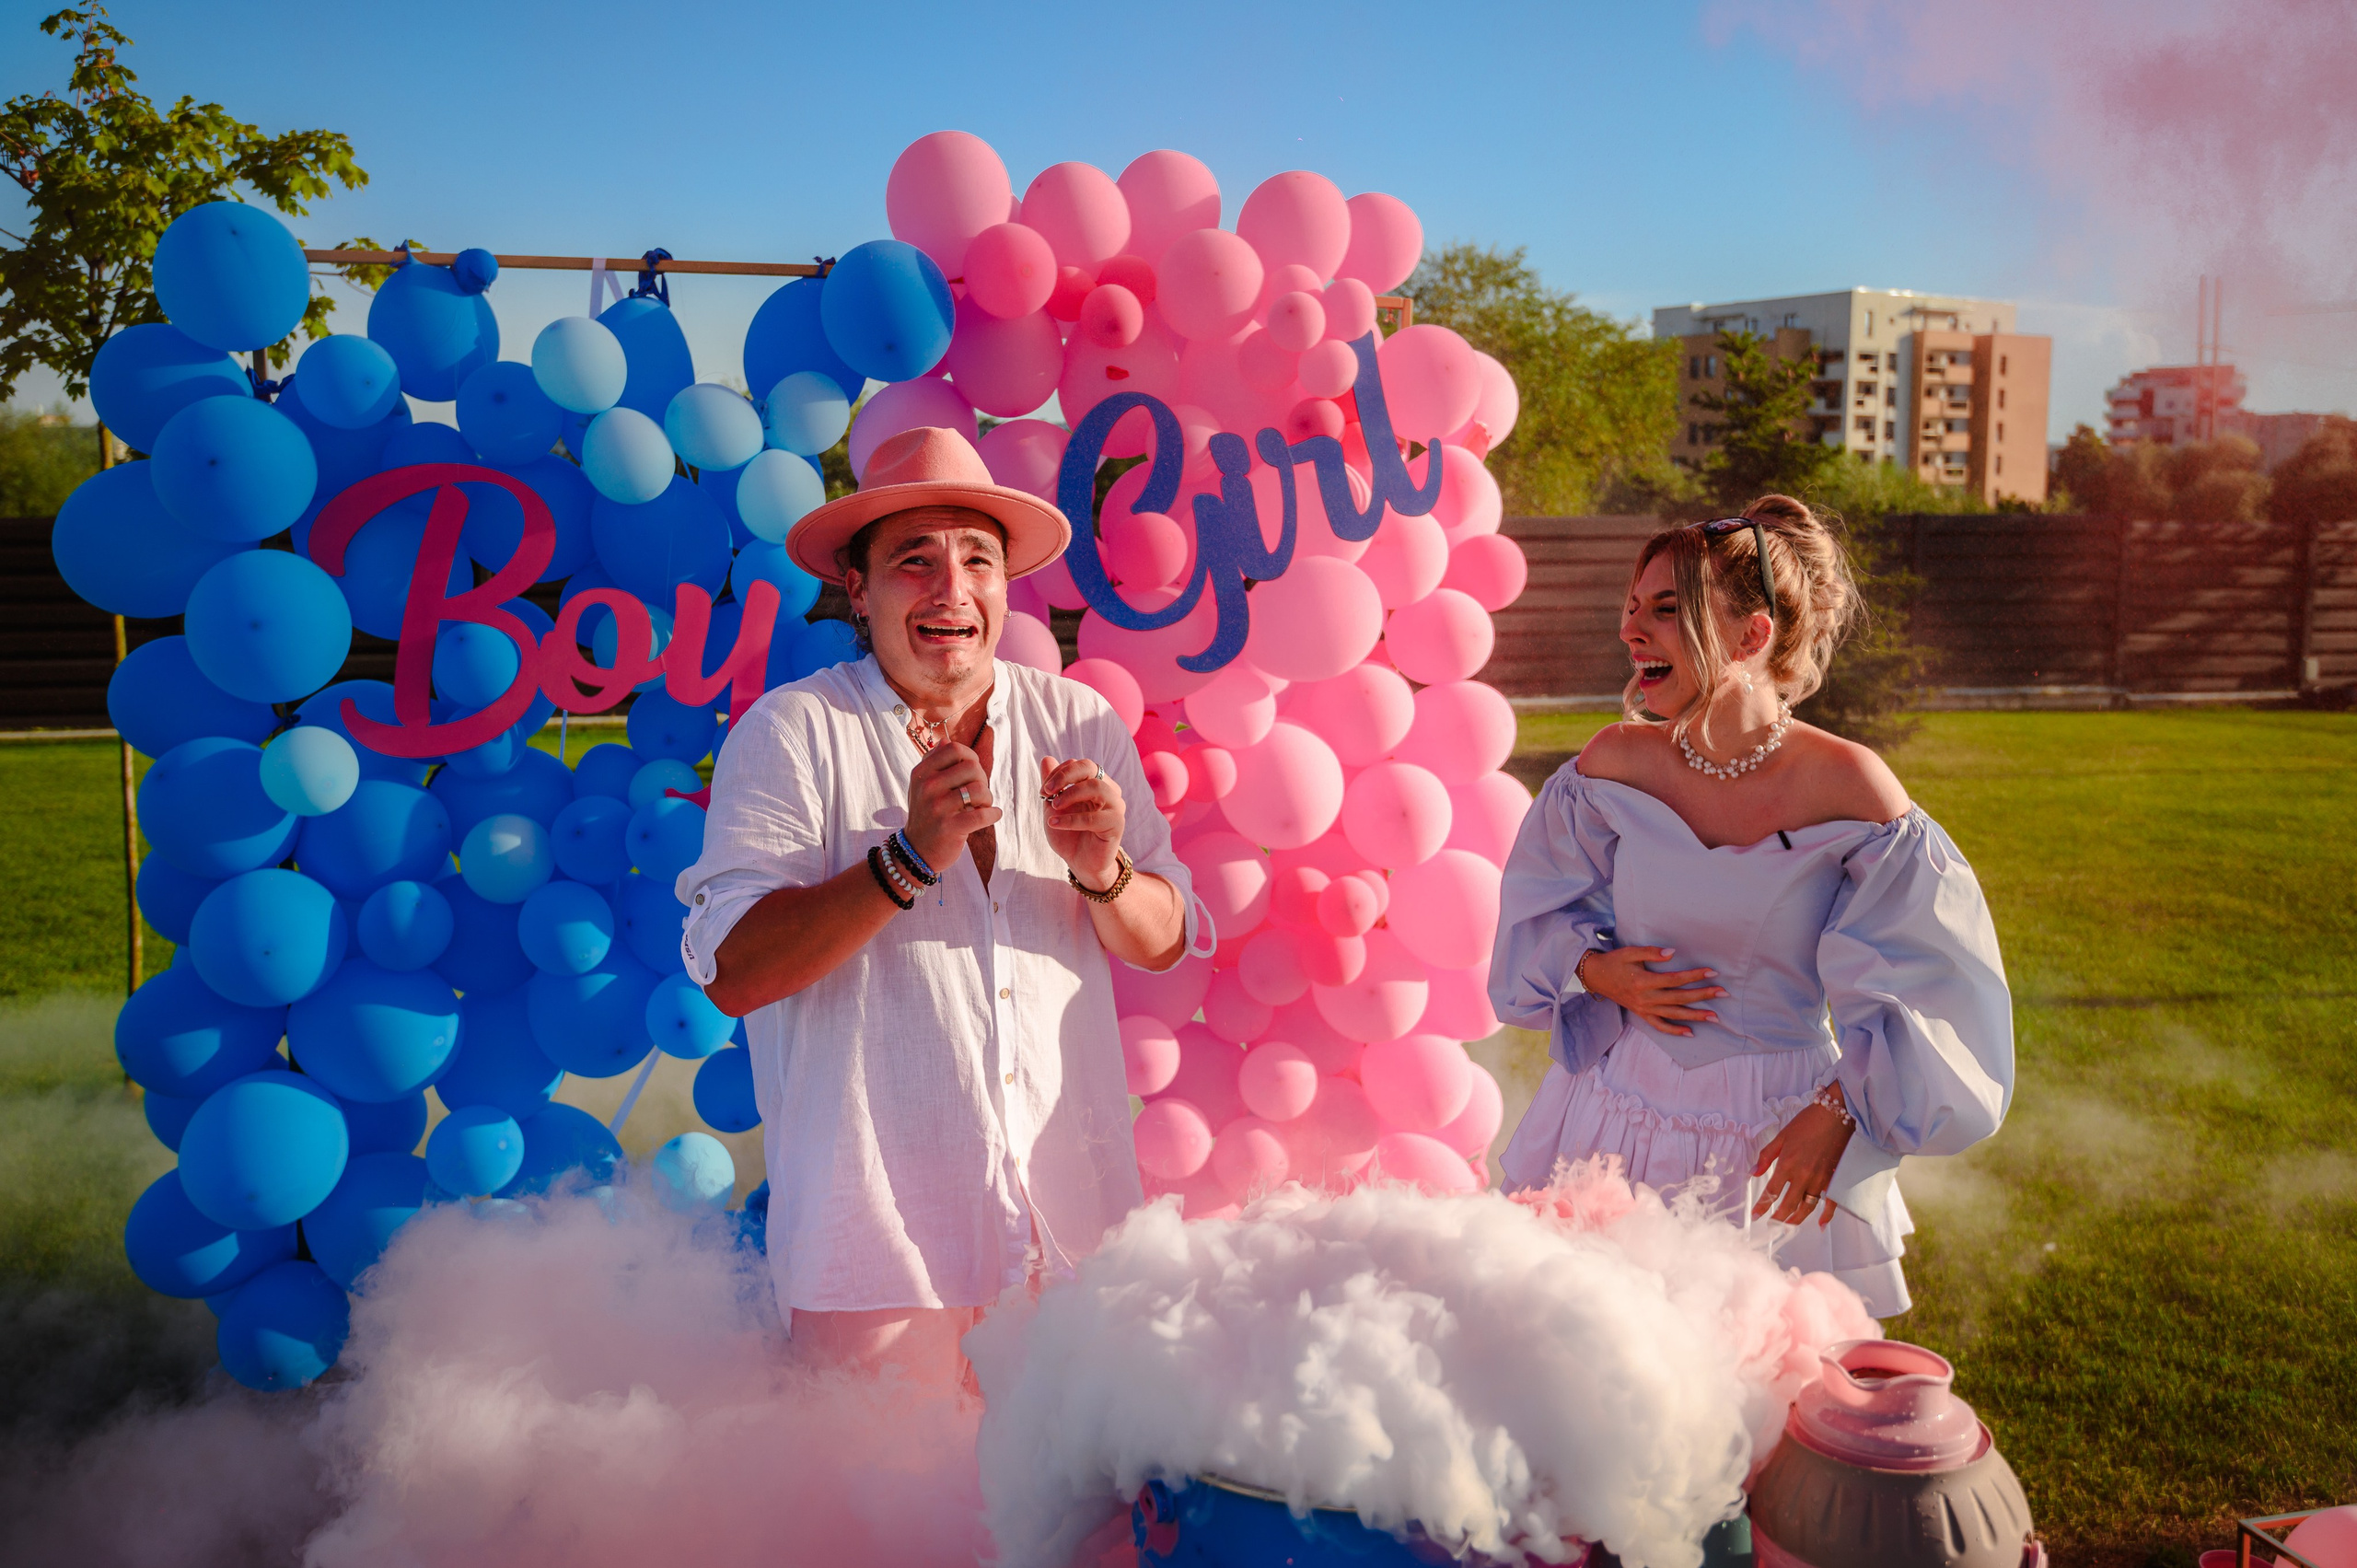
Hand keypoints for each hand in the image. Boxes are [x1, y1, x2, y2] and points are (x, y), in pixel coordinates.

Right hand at [906, 741, 999, 870]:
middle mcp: (927, 787)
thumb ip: (933, 762)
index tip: (972, 771)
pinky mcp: (949, 828)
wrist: (916, 851)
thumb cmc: (926, 814)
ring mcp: (937, 808)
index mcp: (921, 773)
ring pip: (979, 790)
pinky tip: (992, 816)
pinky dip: (993, 814)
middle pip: (971, 767)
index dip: (970, 757)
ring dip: (988, 799)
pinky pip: (983, 815)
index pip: (954, 749)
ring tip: (982, 806)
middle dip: (982, 779)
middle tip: (978, 794)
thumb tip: (947, 741)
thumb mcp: (921, 785)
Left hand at [1040, 755, 1123, 885]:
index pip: (1080, 765)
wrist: (1079, 863)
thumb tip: (1047, 758)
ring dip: (1070, 794)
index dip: (1059, 773)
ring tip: (1053, 807)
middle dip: (1064, 776)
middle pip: (1090, 767)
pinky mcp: (1117, 824)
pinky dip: (1071, 819)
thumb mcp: (1054, 807)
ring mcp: (1116, 806)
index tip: (1043, 790)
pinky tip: (1054, 823)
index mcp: (1096, 782)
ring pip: (1096, 787)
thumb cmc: (1069, 834)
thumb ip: (1052, 784)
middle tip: (1046, 791)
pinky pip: (1094, 817)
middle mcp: (1109, 790)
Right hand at [1574, 946, 1724, 1036]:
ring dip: (1695, 1016)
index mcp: (1643, 981)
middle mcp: (1645, 998)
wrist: (1596, 977)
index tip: (1712, 973)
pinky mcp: (1642, 1014)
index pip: (1674, 980)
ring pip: (1673, 1014)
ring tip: (1715, 1017)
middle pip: (1679, 998)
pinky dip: (1674, 1031)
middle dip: (1702, 996)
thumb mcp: (1630, 952)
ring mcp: (1644, 1009)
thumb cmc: (1615, 961)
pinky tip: (1690, 1033)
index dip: (1694, 976)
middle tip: (1723, 993)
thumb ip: (1651, 952)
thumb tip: (1673, 953)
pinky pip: (1660, 1026)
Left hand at [1750, 1098, 1854, 1226]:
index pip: (1771, 1192)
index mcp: (1787, 1164)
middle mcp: (1803, 1176)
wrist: (1836, 1113)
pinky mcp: (1836, 1179)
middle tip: (1772, 1226)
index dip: (1762, 1206)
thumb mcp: (1781, 1136)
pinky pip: (1832, 1203)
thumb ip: (1766, 1156)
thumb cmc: (1807, 1122)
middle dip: (1778, 1218)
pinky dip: (1827, 1216)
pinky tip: (1821, 1225)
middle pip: (1789, 1205)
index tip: (1755, 1216)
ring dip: (1797, 1219)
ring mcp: (1821, 1180)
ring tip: (1788, 1226)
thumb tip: (1752, 1173)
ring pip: (1808, 1207)